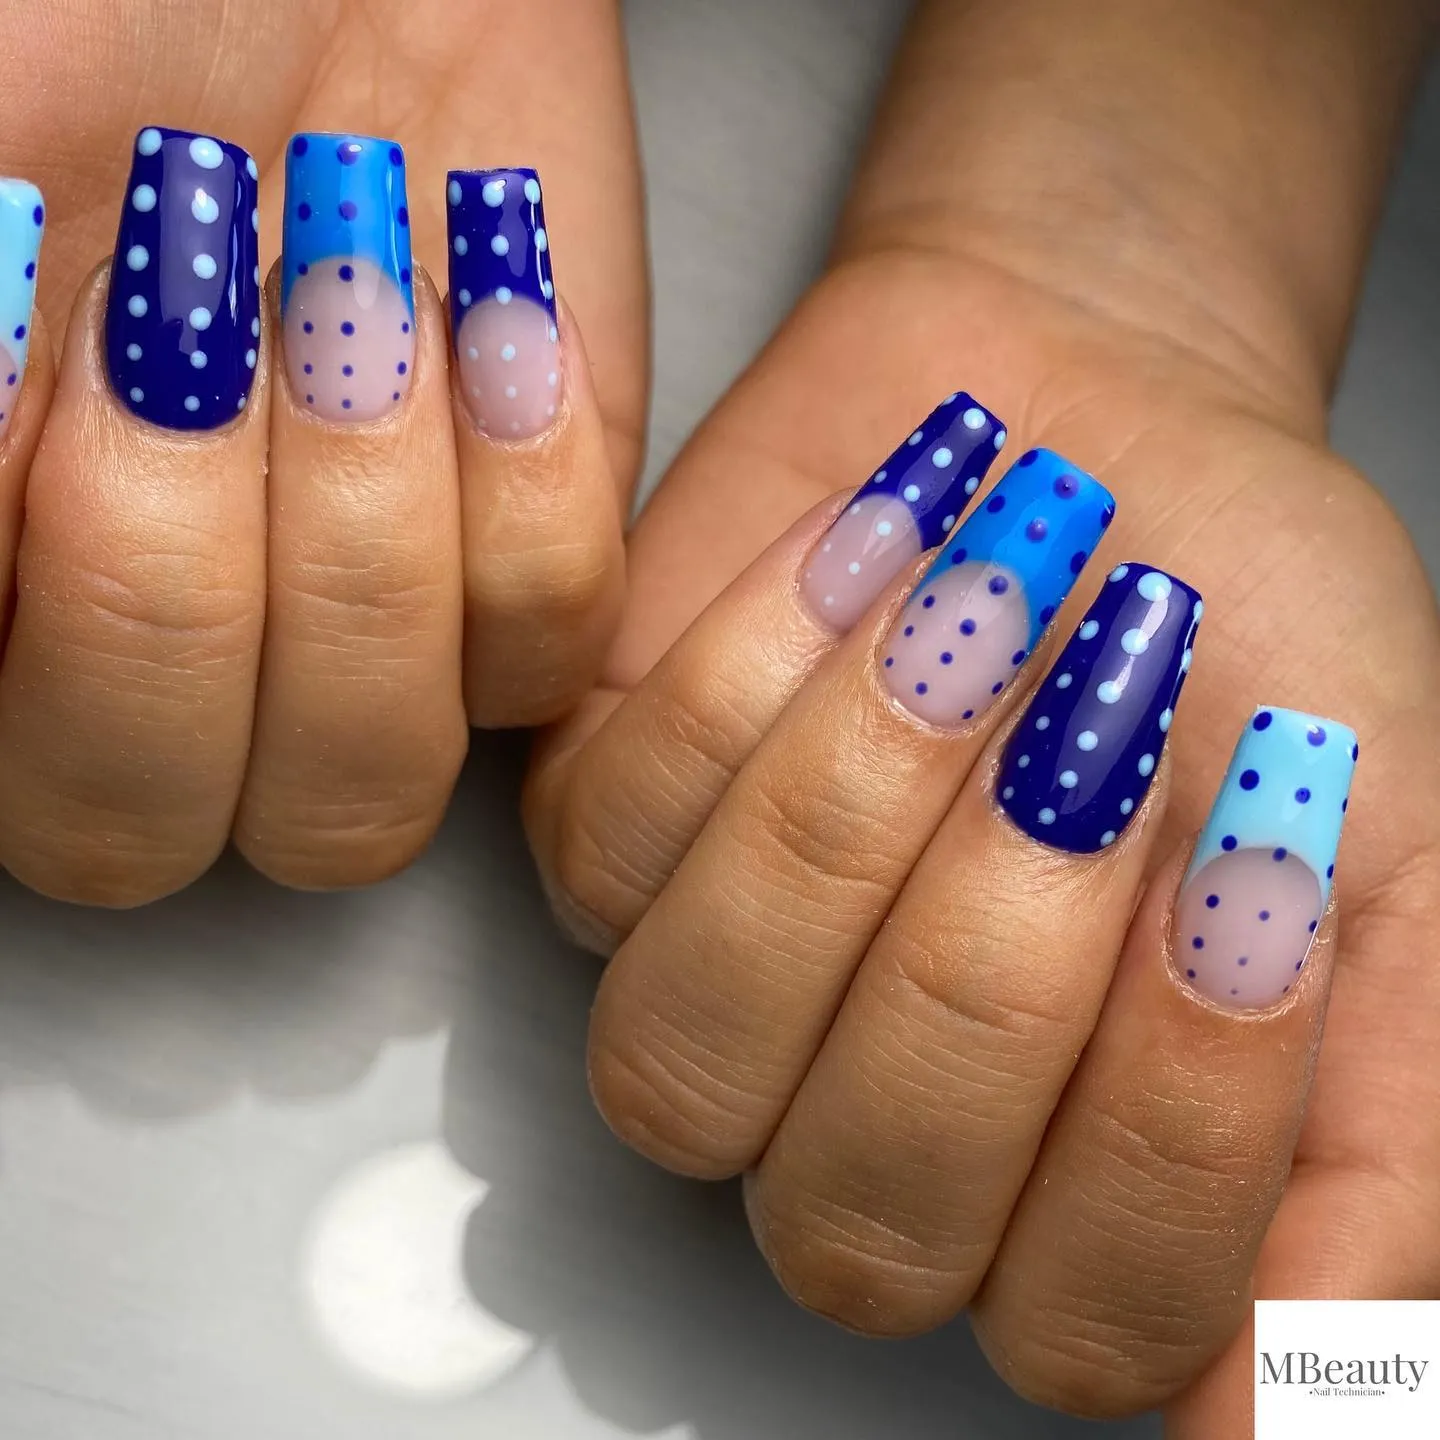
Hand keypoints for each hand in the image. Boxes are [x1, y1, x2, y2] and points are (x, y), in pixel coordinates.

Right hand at [0, 0, 644, 902]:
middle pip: (167, 829)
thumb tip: (0, 496)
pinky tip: (487, 313)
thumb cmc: (92, 41)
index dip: (54, 598)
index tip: (50, 333)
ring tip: (345, 287)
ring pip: (370, 783)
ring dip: (358, 537)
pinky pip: (548, 651)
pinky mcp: (529, 572)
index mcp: (19, 625)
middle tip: (190, 330)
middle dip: (178, 591)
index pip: (44, 793)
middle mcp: (186, 678)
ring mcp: (372, 649)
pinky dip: (523, 487)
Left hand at [526, 0, 1439, 1427]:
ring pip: (683, 1053)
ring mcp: (708, 980)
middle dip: (992, 966)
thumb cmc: (1260, 632)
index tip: (1255, 877)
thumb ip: (1379, 1144)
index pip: (1081, 1319)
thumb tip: (1274, 1417)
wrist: (1106, 416)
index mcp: (1063, 1174)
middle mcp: (859, 1116)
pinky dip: (747, 677)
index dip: (1169, 1128)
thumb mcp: (1397, 869)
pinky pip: (606, 833)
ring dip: (846, 826)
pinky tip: (870, 557)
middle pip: (855, 1219)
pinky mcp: (596, 826)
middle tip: (1104, 742)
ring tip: (982, 621)